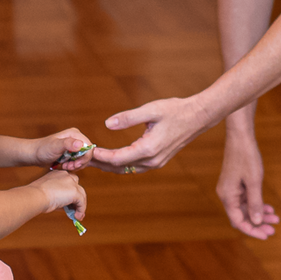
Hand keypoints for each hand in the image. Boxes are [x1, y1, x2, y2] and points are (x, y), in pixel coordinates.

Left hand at [32, 127, 94, 169]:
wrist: (34, 154)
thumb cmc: (42, 149)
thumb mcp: (54, 146)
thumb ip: (67, 144)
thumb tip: (80, 144)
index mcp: (75, 134)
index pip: (89, 147)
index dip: (84, 158)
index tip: (74, 165)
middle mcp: (76, 138)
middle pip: (87, 154)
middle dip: (79, 163)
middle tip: (68, 167)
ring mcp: (74, 145)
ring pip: (83, 159)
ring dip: (76, 165)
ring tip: (65, 166)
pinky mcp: (71, 152)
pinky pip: (78, 161)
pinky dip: (73, 166)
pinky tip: (64, 166)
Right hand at [36, 169, 85, 224]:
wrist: (36, 196)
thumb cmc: (37, 195)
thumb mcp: (48, 193)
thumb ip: (59, 197)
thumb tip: (66, 207)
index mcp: (57, 174)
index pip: (68, 182)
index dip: (70, 193)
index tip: (69, 202)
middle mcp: (66, 176)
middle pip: (77, 187)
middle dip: (77, 199)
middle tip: (74, 210)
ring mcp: (71, 183)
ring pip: (81, 194)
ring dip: (80, 205)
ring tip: (77, 215)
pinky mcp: (75, 192)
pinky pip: (82, 202)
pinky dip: (81, 210)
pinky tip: (77, 216)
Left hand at [90, 96, 207, 172]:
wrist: (198, 117)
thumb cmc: (175, 110)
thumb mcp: (151, 110)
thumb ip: (128, 117)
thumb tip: (107, 124)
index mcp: (149, 148)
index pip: (118, 158)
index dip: (101, 156)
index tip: (87, 151)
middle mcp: (152, 160)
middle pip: (120, 168)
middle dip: (101, 163)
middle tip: (83, 159)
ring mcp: (156, 163)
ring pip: (127, 169)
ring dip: (110, 166)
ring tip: (93, 160)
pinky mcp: (158, 161)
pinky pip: (135, 167)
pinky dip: (121, 164)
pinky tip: (111, 159)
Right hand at [215, 133, 278, 239]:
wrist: (241, 137)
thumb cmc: (247, 157)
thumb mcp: (254, 182)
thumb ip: (255, 203)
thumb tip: (256, 222)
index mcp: (227, 196)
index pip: (238, 221)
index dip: (252, 230)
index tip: (267, 235)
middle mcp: (226, 195)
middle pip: (241, 217)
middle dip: (257, 224)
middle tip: (273, 229)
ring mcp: (231, 190)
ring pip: (245, 209)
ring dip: (259, 215)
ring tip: (275, 218)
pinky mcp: (236, 185)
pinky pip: (246, 200)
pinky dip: (257, 205)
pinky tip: (269, 208)